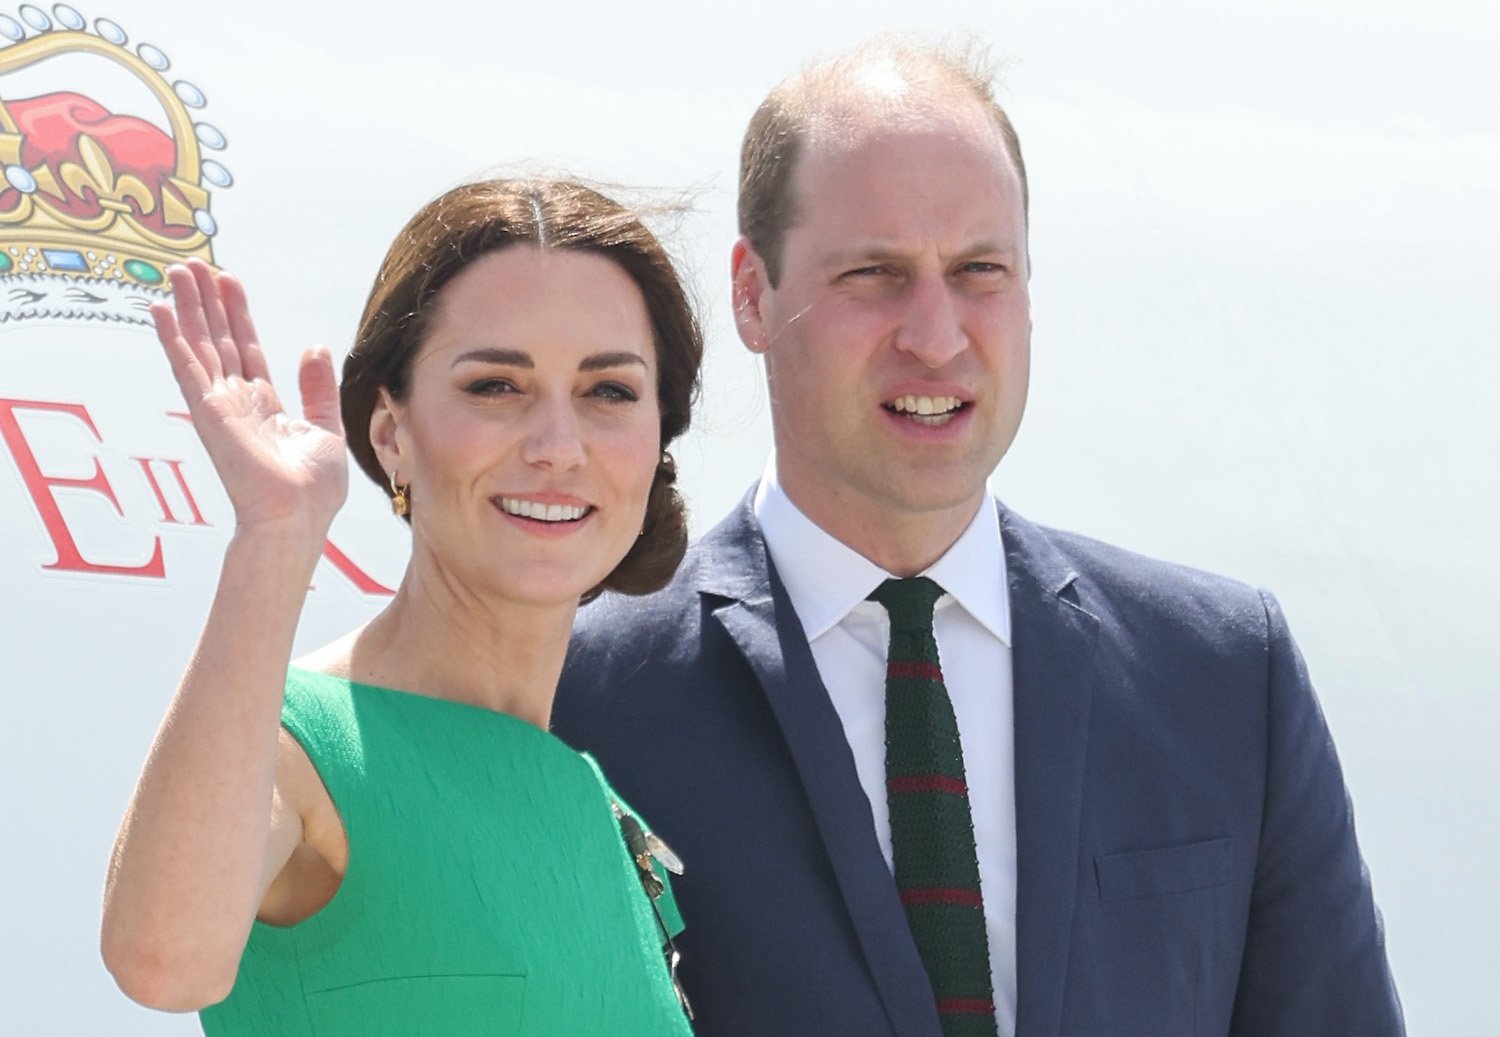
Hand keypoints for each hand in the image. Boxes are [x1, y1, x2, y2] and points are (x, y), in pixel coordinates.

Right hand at [151, 260, 347, 536]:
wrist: (299, 518)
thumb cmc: (313, 490)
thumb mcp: (326, 428)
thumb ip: (317, 389)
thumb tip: (315, 347)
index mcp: (264, 405)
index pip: (247, 348)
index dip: (237, 313)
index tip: (228, 281)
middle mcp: (237, 401)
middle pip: (219, 339)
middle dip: (207, 301)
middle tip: (195, 264)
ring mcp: (220, 406)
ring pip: (200, 345)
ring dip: (187, 308)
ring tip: (177, 271)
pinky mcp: (208, 413)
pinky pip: (187, 367)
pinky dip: (172, 338)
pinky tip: (159, 311)